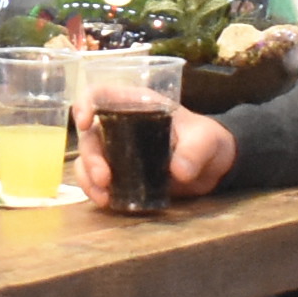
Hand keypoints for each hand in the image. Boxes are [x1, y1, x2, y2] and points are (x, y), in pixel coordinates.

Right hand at [67, 110, 234, 205]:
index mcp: (135, 105)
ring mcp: (116, 151)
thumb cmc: (207, 140)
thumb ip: (195, 151)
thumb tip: (179, 171)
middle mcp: (119, 126)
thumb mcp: (207, 140)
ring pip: (87, 159)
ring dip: (88, 177)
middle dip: (90, 157)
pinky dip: (95, 191)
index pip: (100, 94)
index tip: (86, 122)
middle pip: (90, 135)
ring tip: (103, 197)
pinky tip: (107, 202)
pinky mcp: (120, 174)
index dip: (85, 103)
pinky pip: (97, 180)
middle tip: (104, 178)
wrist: (211, 167)